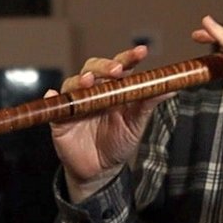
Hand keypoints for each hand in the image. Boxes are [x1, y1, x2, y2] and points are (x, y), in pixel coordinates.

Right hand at [50, 44, 165, 200]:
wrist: (100, 170)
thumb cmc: (119, 143)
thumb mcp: (136, 123)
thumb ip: (148, 103)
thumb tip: (171, 87)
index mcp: (113, 88)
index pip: (120, 67)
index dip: (128, 57)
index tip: (141, 52)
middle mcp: (92, 90)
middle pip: (93, 69)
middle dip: (103, 67)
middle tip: (116, 71)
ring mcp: (75, 103)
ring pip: (72, 84)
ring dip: (79, 80)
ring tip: (88, 82)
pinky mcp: (60, 119)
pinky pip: (53, 106)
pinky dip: (51, 99)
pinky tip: (52, 95)